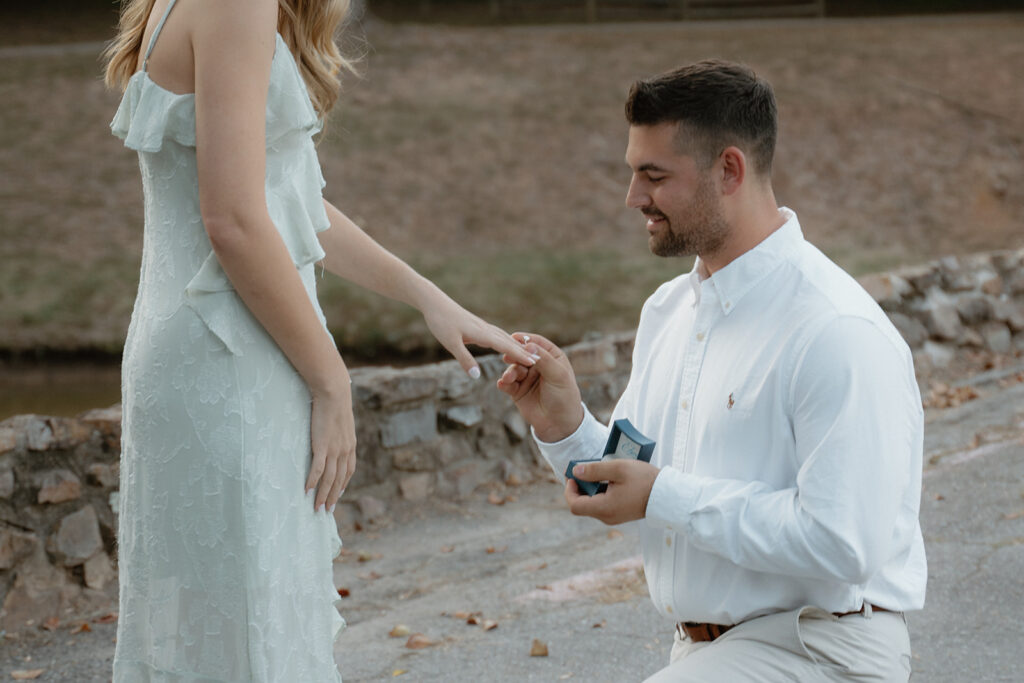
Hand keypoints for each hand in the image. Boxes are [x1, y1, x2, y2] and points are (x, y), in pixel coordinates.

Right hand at [306, 371, 356, 511]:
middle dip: (334, 496)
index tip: (338, 494)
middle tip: (327, 511)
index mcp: (350, 445)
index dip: (343, 484)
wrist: (334, 392)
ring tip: (317, 508)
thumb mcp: (340, 418)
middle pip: (340, 480)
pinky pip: (318, 469)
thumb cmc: (335, 401)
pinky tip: (307, 491)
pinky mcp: (322, 446)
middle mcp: (345, 450)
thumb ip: (337, 428)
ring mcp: (335, 449)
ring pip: (330, 479)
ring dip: (323, 495)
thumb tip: (331, 429)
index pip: (349, 470)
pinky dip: (313, 481)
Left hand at [421, 293, 538, 376]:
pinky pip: (497, 334)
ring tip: (527, 353)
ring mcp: (482, 326)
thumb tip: (477, 376)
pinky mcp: (477, 326)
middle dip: (522, 351)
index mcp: (481, 333)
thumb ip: (464, 359)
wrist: (434, 302)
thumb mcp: (450, 343)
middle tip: (538, 361)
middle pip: (508, 341)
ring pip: (504, 336)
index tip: (534, 362)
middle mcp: (485, 329)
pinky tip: (506, 342)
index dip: (519, 355)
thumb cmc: (441, 322)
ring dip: (516, 345)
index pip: (505, 346)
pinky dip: (506, 340)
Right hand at [496, 333, 583, 442]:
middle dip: (514, 355)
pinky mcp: (518, 391)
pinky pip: (507, 384)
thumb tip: (528, 344)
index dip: (525, 339)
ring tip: (508, 377)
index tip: (513, 337)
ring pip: (513, 368)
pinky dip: (504, 382)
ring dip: (510, 371)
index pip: (537, 343)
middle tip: (507, 356)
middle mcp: (538, 365)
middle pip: (521, 354)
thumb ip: (543, 360)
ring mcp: (527, 377)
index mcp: (552, 357)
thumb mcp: (558, 375)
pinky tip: (502, 383)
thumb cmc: (565, 397)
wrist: (560, 425)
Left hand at [565, 459, 659, 525]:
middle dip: (579, 487)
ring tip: (596, 472)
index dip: (569, 490)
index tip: (574, 474)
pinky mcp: (619, 514)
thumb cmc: (644, 480)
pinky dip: (598, 493)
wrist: (667, 495)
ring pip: (591, 505)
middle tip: (583, 469)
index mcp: (604, 508)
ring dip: (589, 489)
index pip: (574, 505)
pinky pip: (601, 505)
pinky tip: (606, 480)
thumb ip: (594, 470)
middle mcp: (607, 517)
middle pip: (582, 506)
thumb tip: (575, 472)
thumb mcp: (618, 469)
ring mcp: (613, 518)